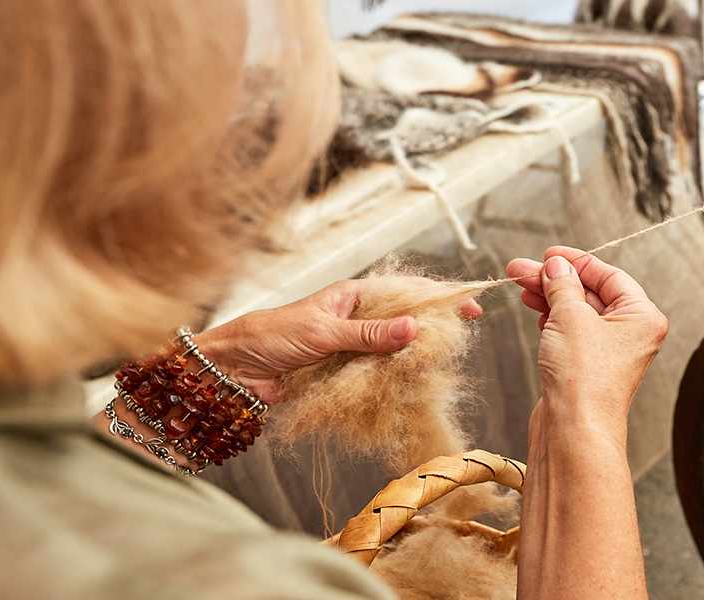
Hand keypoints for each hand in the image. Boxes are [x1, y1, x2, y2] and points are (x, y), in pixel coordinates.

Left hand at [193, 278, 481, 402]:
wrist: (235, 370)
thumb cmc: (271, 337)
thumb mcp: (323, 332)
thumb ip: (369, 334)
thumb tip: (414, 327)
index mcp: (354, 297)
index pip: (405, 292)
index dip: (439, 298)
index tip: (468, 305)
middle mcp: (358, 320)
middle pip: (405, 323)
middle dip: (432, 331)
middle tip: (457, 342)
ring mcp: (353, 348)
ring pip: (395, 352)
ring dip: (413, 360)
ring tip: (437, 367)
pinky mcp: (346, 374)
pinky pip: (378, 376)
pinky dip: (394, 382)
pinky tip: (411, 386)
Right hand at [506, 247, 667, 434]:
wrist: (573, 431)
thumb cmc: (584, 379)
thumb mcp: (571, 316)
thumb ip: (563, 285)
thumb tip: (557, 266)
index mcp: (642, 317)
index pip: (610, 276)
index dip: (577, 262)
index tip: (549, 254)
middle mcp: (630, 334)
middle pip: (591, 294)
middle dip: (555, 280)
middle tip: (521, 270)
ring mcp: (608, 353)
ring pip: (577, 314)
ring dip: (549, 298)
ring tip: (521, 286)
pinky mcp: (587, 369)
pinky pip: (570, 334)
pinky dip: (552, 320)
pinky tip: (535, 311)